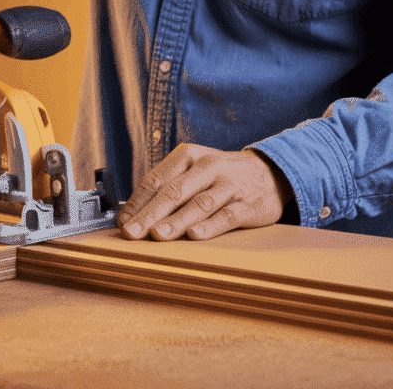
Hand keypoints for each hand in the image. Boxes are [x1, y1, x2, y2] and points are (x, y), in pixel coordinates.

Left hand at [118, 145, 292, 240]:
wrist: (270, 172)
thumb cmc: (219, 176)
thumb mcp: (192, 172)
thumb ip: (166, 189)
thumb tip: (131, 216)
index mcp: (188, 156)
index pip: (156, 180)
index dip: (137, 203)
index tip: (122, 222)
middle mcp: (208, 166)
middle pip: (174, 191)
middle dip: (150, 214)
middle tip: (132, 232)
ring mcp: (230, 185)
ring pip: (200, 203)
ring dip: (177, 220)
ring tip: (158, 235)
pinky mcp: (249, 204)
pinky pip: (228, 216)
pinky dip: (210, 226)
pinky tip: (195, 235)